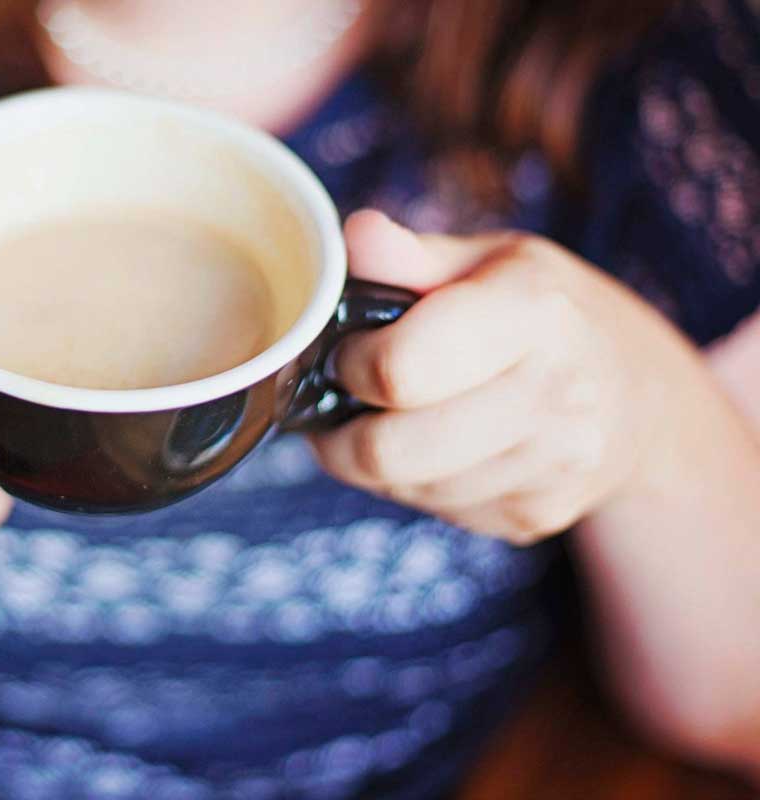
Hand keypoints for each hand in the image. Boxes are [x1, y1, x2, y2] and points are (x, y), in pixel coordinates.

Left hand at [313, 211, 698, 544]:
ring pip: (402, 487)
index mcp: (534, 313)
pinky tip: (435, 446)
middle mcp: (553, 395)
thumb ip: (411, 255)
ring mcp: (551, 467)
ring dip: (371, 460)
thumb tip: (354, 234)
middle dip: (340, 431)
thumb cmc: (545, 313)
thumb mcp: (490, 261)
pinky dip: (412, 484)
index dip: (350, 363)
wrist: (642, 397)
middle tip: (341, 400)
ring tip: (389, 418)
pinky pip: (433, 509)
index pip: (399, 369)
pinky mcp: (535, 515)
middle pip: (387, 450)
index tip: (350, 350)